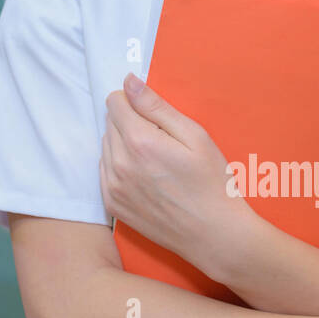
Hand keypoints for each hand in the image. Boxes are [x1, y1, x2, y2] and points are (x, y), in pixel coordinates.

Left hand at [100, 73, 253, 272]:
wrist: (214, 235)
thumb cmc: (212, 183)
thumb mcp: (194, 136)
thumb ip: (157, 106)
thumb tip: (129, 82)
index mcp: (139, 142)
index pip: (114, 102)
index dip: (133, 101)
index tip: (152, 113)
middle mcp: (119, 164)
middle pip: (109, 123)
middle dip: (130, 122)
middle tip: (161, 140)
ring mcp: (112, 186)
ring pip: (106, 146)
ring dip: (123, 144)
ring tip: (155, 160)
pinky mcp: (112, 204)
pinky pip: (104, 170)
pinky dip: (119, 166)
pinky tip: (146, 175)